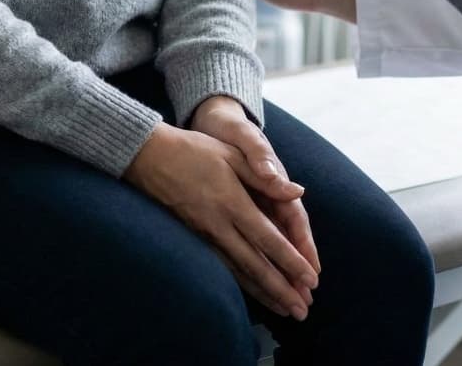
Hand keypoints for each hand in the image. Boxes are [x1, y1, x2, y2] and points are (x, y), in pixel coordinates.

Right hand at [123, 120, 318, 319]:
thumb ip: (265, 177)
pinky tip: (254, 294)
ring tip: (286, 311)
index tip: (312, 280)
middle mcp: (220, 225)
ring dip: (264, 293)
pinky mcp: (195, 239)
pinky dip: (242, 284)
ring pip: (239, 272)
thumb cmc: (194, 150)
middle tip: (304, 311)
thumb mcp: (232, 154)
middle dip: (282, 290)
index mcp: (233, 202)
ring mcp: (205, 235)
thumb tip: (298, 192)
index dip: (291, 261)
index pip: (268, 239)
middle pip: (256, 265)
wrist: (150, 157)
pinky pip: (223, 268)